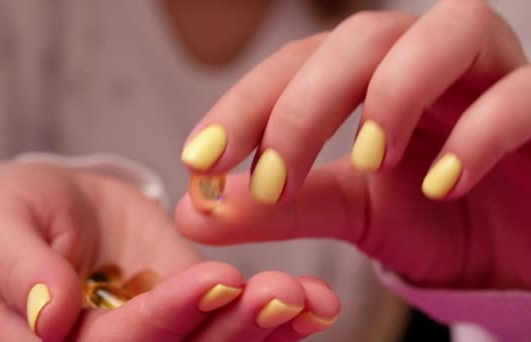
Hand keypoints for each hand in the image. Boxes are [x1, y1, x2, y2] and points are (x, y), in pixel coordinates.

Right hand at [0, 161, 338, 340]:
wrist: (59, 206)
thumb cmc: (20, 213)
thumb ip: (15, 270)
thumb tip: (47, 316)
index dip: (164, 319)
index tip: (215, 279)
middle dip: (232, 329)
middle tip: (280, 293)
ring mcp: (164, 333)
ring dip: (266, 328)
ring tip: (308, 298)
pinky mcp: (195, 312)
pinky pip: (235, 323)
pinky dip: (277, 318)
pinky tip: (314, 302)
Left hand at [176, 0, 530, 290]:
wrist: (512, 250)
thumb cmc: (437, 220)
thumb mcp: (351, 211)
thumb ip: (281, 207)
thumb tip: (196, 210)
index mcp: (373, 80)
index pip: (299, 66)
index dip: (246, 106)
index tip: (201, 160)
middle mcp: (428, 63)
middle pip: (362, 37)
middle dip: (306, 104)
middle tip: (275, 175)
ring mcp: (493, 77)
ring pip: (449, 30)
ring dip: (393, 91)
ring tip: (367, 158)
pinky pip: (524, 94)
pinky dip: (480, 132)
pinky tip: (443, 183)